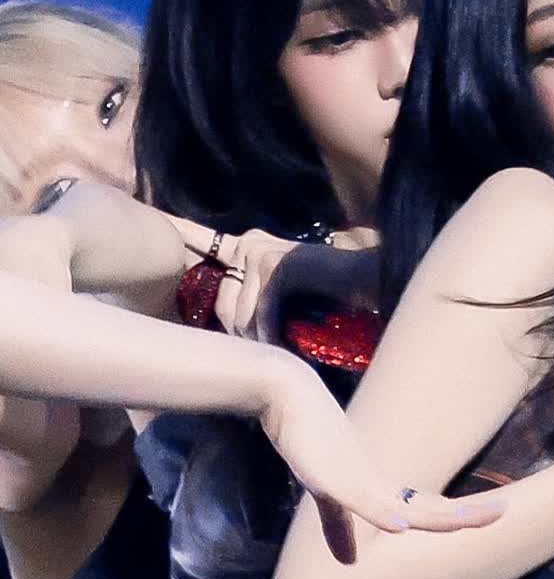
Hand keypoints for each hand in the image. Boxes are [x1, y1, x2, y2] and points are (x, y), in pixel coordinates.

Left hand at [169, 222, 373, 342]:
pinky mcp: (278, 266)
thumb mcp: (281, 299)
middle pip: (222, 304)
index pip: (200, 240)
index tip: (156, 225)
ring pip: (240, 316)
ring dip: (261, 342)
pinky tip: (288, 346)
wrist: (371, 286)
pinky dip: (275, 335)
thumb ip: (252, 303)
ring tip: (283, 352)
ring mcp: (262, 253)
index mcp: (245, 247)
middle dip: (241, 337)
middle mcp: (248, 245)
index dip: (178, 234)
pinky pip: (262, 314)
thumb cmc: (331, 300)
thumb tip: (227, 329)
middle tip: (266, 353)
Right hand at [258, 358, 503, 561]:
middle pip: (429, 505)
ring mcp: (357, 478)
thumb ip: (339, 526)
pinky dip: (380, 512)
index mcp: (381, 490)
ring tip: (471, 520)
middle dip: (465, 512)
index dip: (457, 516)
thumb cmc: (311, 438)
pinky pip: (358, 498)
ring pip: (404, 504)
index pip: (428, 508)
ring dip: (437, 515)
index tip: (491, 517)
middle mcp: (377, 484)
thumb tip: (347, 560)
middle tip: (505, 511)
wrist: (287, 395)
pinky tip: (400, 525)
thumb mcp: (327, 492)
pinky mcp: (331, 475)